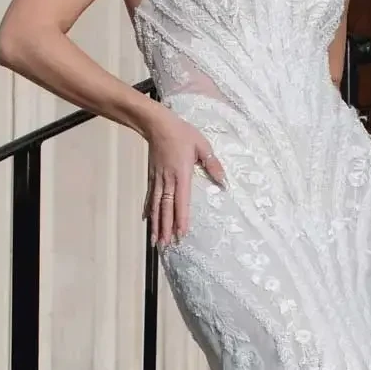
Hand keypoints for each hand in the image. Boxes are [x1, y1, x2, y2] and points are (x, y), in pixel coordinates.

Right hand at [143, 112, 225, 246]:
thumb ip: (213, 164)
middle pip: (167, 208)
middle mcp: (167, 180)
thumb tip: (223, 181)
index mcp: (181, 174)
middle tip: (167, 244)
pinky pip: (150, 197)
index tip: (181, 233)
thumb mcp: (202, 145)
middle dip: (166, 227)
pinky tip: (147, 220)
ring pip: (157, 206)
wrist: (157, 124)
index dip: (181, 218)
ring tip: (156, 240)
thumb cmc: (181, 133)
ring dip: (156, 224)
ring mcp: (158, 180)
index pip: (182, 201)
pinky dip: (148, 210)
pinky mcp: (152, 177)